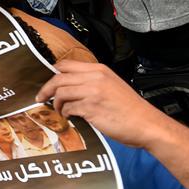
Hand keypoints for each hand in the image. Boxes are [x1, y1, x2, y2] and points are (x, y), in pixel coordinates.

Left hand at [36, 60, 164, 148]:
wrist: (147, 124)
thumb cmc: (130, 109)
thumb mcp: (112, 85)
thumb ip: (92, 81)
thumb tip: (69, 86)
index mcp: (99, 70)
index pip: (66, 64)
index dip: (53, 73)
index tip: (48, 83)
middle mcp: (95, 78)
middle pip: (58, 77)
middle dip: (46, 89)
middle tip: (41, 97)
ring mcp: (93, 92)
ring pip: (60, 92)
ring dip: (56, 103)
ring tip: (60, 111)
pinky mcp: (92, 108)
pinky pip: (69, 108)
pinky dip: (66, 114)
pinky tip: (71, 117)